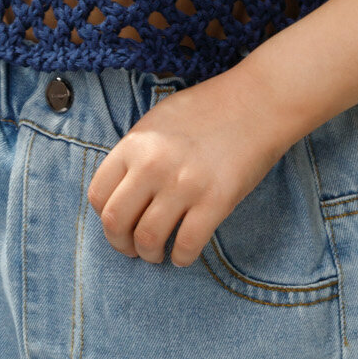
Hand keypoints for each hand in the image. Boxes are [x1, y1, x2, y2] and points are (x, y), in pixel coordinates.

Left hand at [87, 69, 291, 268]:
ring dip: (150, 254)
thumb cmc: (210, 108)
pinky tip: (184, 253)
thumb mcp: (158, 120)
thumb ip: (136, 153)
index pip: (98, 194)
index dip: (105, 217)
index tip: (119, 224)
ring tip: (158, 253)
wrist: (259, 101)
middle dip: (121, 244)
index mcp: (135, 144)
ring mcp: (184, 184)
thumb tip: (122, 190)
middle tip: (133, 248)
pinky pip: (187, 244)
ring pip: (148, 239)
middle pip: (115, 223)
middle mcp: (153, 165)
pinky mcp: (216, 200)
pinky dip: (182, 257)